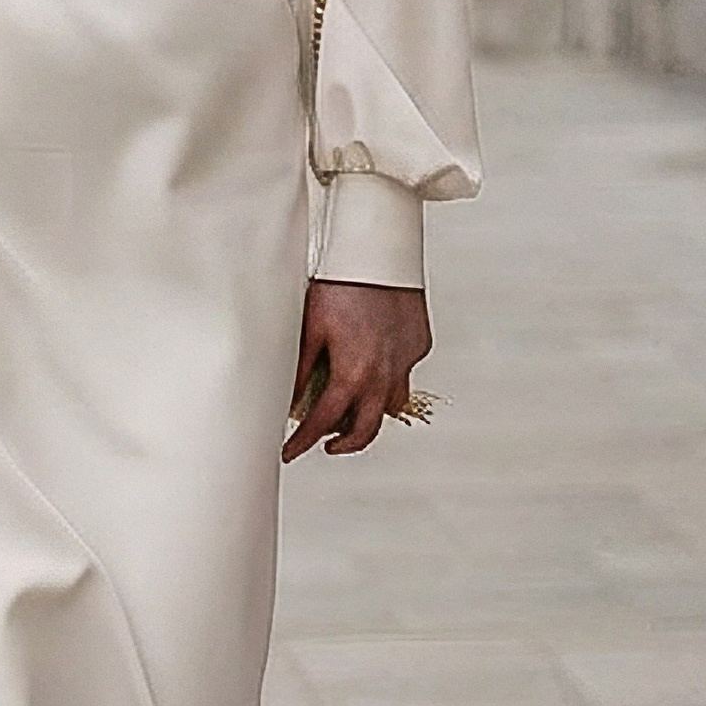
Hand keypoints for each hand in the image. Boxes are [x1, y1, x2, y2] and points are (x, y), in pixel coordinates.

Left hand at [284, 276, 433, 459]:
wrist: (379, 252)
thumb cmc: (339, 283)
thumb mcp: (310, 327)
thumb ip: (300, 369)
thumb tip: (287, 399)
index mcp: (352, 374)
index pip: (322, 423)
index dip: (302, 442)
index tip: (288, 453)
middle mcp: (383, 375)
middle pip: (365, 430)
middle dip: (344, 444)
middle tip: (325, 444)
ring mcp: (406, 361)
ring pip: (390, 404)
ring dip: (370, 410)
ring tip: (350, 403)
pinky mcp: (418, 345)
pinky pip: (403, 371)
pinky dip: (386, 374)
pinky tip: (370, 357)